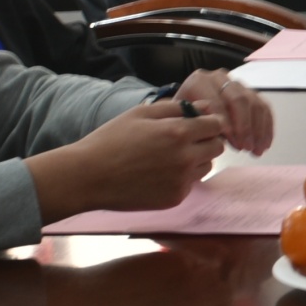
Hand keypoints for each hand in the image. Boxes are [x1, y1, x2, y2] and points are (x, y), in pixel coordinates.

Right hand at [33, 100, 230, 219]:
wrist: (88, 176)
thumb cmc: (111, 140)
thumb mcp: (140, 113)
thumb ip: (177, 108)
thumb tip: (206, 107)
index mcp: (178, 133)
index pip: (215, 125)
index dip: (208, 122)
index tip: (196, 124)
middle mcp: (185, 158)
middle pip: (217, 147)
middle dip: (206, 141)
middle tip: (183, 140)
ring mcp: (181, 181)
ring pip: (206, 166)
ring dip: (196, 160)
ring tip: (168, 157)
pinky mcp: (175, 198)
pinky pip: (190, 184)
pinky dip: (181, 178)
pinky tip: (158, 174)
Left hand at [176, 69, 276, 153]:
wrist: (188, 106)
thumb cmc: (184, 117)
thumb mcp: (183, 119)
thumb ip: (198, 124)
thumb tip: (216, 136)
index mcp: (199, 81)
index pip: (217, 102)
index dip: (226, 125)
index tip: (234, 145)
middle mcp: (220, 78)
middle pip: (239, 100)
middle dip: (245, 127)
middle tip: (247, 148)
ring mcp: (237, 84)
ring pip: (254, 103)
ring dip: (258, 129)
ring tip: (257, 150)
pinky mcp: (250, 92)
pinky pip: (264, 108)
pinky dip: (266, 127)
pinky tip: (265, 144)